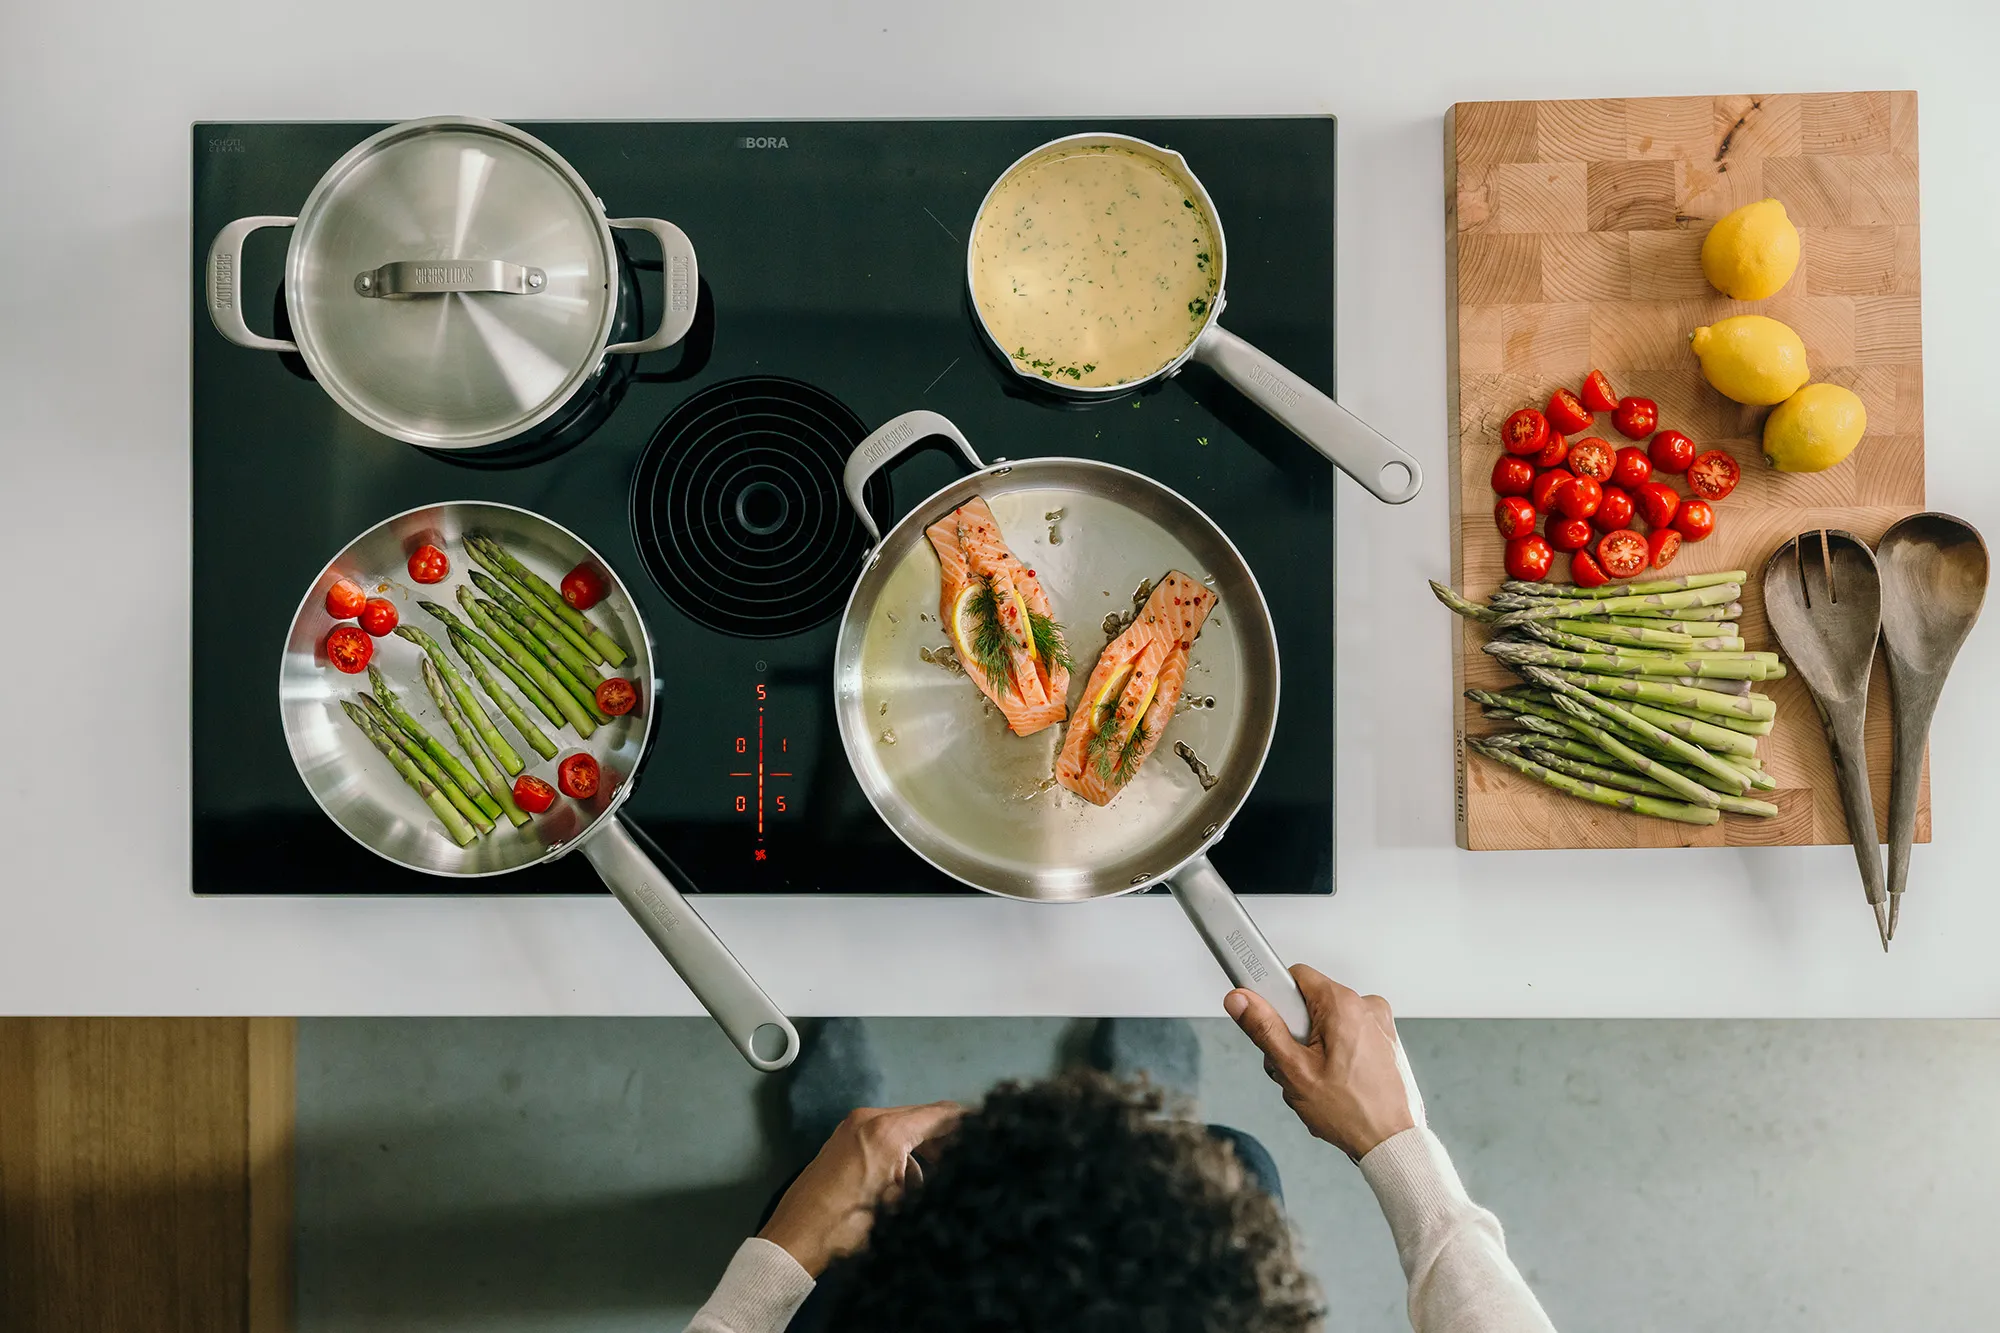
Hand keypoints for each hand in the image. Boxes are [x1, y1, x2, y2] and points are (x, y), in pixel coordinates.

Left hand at [758, 1101, 961, 1276]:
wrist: (795, 1238)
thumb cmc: (847, 1226)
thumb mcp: (899, 1206)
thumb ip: (930, 1179)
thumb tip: (958, 1168)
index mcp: (886, 1131)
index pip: (940, 1114)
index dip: (968, 1122)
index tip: (988, 1132)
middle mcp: (869, 1118)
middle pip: (922, 1116)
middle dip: (946, 1137)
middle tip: (968, 1159)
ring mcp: (852, 1126)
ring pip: (903, 1126)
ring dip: (924, 1146)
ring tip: (939, 1177)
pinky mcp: (843, 1138)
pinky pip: (884, 1134)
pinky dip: (902, 1150)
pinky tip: (909, 1181)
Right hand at [1225, 964, 1415, 1159]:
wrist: (1392, 1143)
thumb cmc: (1352, 1113)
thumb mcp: (1295, 1071)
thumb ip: (1264, 1029)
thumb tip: (1240, 1000)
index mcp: (1345, 1004)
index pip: (1296, 976)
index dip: (1276, 999)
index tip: (1271, 1021)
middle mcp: (1367, 1006)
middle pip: (1309, 1003)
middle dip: (1294, 1034)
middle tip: (1299, 1066)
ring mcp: (1379, 1024)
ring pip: (1326, 1022)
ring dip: (1313, 1049)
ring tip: (1320, 1081)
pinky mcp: (1384, 1040)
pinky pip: (1346, 1035)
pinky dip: (1335, 1055)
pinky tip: (1336, 1082)